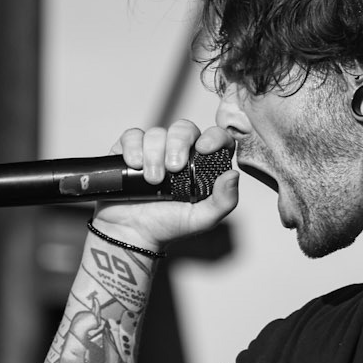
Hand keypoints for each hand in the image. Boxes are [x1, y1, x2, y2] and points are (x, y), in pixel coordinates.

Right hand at [91, 119, 238, 252]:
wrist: (132, 234)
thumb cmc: (168, 225)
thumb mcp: (202, 219)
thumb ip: (223, 201)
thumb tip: (233, 175)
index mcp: (202, 165)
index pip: (215, 137)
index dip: (213, 136)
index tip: (203, 148)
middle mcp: (179, 152)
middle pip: (184, 128)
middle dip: (178, 144)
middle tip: (173, 169)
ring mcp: (154, 150)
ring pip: (157, 133)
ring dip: (154, 154)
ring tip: (152, 180)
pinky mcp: (130, 150)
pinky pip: (132, 136)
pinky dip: (133, 147)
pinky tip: (135, 165)